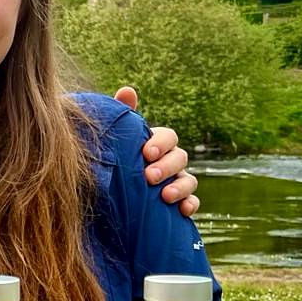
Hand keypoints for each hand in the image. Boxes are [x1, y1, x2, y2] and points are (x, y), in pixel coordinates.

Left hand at [113, 87, 198, 216]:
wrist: (109, 196)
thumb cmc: (114, 159)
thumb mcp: (115, 140)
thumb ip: (122, 116)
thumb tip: (127, 90)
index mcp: (156, 143)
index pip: (168, 136)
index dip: (160, 143)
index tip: (145, 153)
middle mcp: (170, 161)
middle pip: (180, 158)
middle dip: (167, 166)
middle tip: (149, 176)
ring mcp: (177, 181)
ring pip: (189, 180)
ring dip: (180, 187)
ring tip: (165, 196)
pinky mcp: (178, 202)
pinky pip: (192, 202)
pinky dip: (190, 204)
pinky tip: (182, 210)